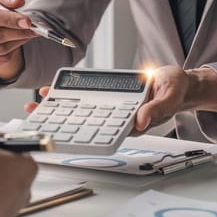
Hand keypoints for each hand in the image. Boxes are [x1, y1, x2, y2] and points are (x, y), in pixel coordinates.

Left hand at [23, 67, 216, 133]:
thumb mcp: (170, 96)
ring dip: (61, 107)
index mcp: (131, 123)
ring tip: (39, 102)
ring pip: (84, 111)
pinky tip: (55, 91)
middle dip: (61, 119)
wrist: (179, 83)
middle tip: (37, 114)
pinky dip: (71, 95)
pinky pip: (89, 98)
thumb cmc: (175, 90)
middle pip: (86, 123)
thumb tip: (140, 121)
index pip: (102, 131)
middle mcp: (118, 118)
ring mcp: (113, 109)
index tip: (59, 130)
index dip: (79, 132)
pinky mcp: (111, 99)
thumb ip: (156, 108)